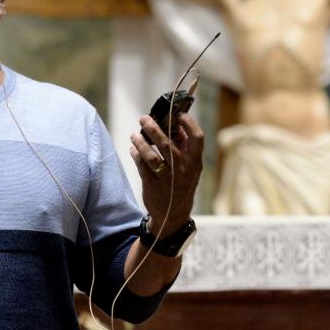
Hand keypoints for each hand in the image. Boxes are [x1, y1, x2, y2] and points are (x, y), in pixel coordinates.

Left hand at [130, 112, 203, 238]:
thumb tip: (175, 126)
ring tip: (134, 135)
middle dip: (154, 129)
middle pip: (168, 144)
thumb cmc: (181, 184)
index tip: (178, 113)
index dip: (189, 123)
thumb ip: (184, 148)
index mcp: (195, 162)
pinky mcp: (152, 185)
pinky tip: (132, 149)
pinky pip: (142, 166)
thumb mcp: (190, 168)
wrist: (173, 215)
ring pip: (152, 156)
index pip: (197, 138)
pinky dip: (136, 155)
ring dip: (141, 143)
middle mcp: (183, 170)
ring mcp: (167, 178)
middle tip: (144, 118)